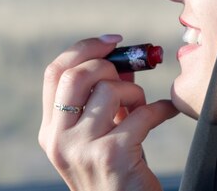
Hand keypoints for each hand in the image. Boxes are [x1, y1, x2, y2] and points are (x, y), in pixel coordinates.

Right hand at [39, 35, 178, 190]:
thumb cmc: (115, 173)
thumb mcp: (97, 136)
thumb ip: (102, 101)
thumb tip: (124, 62)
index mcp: (50, 130)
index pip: (54, 73)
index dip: (83, 49)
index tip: (111, 43)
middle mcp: (58, 139)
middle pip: (77, 74)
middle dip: (109, 66)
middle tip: (129, 77)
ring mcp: (81, 148)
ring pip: (109, 89)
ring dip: (135, 92)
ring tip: (143, 107)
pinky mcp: (111, 155)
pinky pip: (141, 114)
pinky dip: (160, 109)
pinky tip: (166, 112)